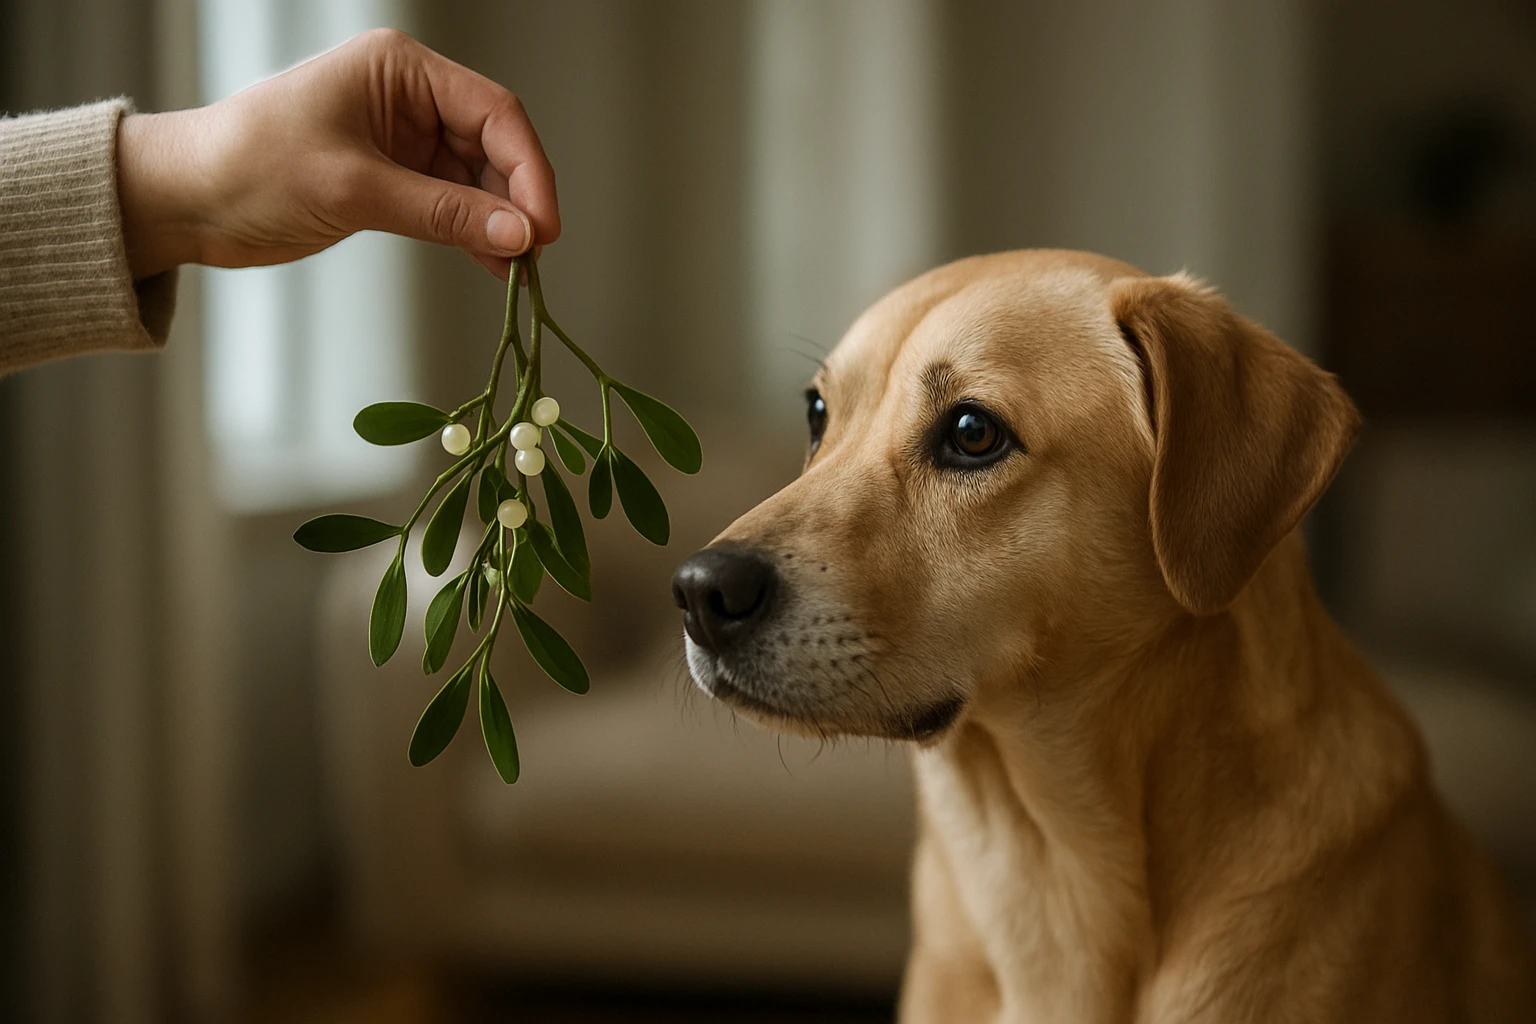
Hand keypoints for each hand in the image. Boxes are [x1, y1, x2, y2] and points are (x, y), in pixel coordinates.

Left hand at [117, 28, 558, 280]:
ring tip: (519, 271)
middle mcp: (410, 99)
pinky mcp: (393, 181)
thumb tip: (518, 236)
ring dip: (499, 225)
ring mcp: (404, 141)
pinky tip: (493, 267)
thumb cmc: (250, 167)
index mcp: (401, 70)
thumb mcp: (354, 190)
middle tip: (534, 256)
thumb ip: (442, 213)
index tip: (544, 226)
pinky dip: (474, 236)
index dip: (529, 169)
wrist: (186, 199)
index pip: (494, 112)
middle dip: (517, 201)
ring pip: (478, 182)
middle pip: (494, 147)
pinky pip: (451, 207)